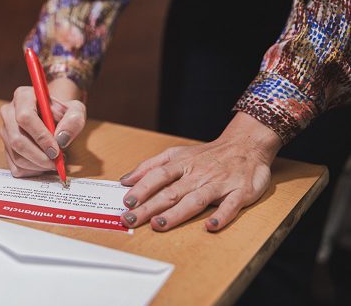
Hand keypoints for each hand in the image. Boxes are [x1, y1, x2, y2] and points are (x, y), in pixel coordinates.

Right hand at [0, 78, 85, 176]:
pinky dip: (32, 170)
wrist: (53, 118)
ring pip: (16, 155)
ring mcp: (4, 131)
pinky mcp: (5, 147)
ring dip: (37, 165)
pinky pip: (15, 166)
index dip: (40, 136)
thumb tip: (61, 139)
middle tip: (56, 161)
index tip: (56, 149)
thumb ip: (74, 120)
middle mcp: (8, 112)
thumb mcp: (75, 110)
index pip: (25, 117)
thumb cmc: (62, 113)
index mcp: (23, 96)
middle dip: (39, 156)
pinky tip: (44, 164)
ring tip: (53, 162)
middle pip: (17, 139)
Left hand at [119, 112, 282, 231]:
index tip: (127, 201)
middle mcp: (197, 175)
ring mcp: (218, 184)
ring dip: (176, 213)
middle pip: (171, 192)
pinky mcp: (239, 193)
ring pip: (195, 200)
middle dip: (149, 207)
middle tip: (131, 219)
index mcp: (182, 164)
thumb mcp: (176, 153)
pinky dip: (221, 216)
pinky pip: (230, 205)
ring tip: (159, 224)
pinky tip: (210, 226)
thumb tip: (125, 180)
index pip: (158, 176)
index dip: (142, 188)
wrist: (246, 145)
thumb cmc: (207, 154)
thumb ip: (150, 166)